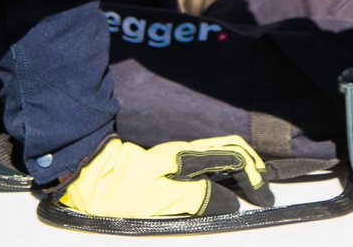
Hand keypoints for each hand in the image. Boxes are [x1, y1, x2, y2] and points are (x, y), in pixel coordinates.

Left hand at [58, 135, 272, 218]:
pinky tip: (224, 184)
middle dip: (253, 166)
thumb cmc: (121, 192)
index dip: (254, 176)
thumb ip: (197, 198)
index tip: (264, 198)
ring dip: (241, 167)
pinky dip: (225, 170)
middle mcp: (185, 151)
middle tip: (265, 192)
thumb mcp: (159, 200)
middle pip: (230, 148)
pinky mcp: (168, 163)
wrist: (87, 178)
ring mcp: (176, 155)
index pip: (233, 157)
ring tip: (252, 188)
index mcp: (186, 157)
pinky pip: (206, 160)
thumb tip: (230, 203)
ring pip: (219, 152)